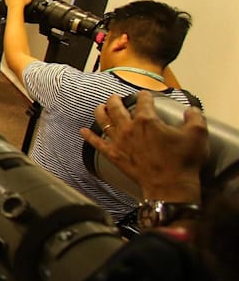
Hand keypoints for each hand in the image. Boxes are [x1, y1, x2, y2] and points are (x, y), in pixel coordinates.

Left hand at [81, 92, 206, 202]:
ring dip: (100, 112)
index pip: (143, 101)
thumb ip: (195, 117)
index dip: (144, 95)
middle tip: (115, 97)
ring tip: (100, 107)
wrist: (170, 186)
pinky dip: (89, 137)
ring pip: (104, 122)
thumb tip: (191, 110)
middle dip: (115, 100)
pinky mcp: (114, 155)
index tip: (145, 94)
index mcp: (147, 120)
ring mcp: (119, 142)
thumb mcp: (197, 135)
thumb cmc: (183, 161)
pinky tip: (82, 131)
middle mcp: (129, 128)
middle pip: (116, 108)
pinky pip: (97, 144)